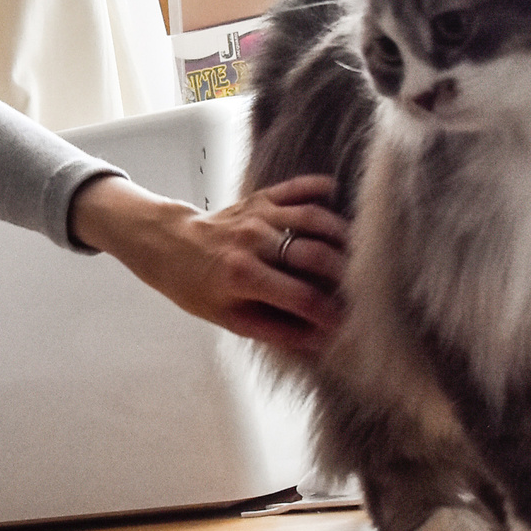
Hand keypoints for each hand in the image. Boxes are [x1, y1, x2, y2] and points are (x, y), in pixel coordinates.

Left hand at [68, 172, 350, 352]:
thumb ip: (274, 329)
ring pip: (315, 219)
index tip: (350, 323)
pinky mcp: (261, 197)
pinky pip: (299, 188)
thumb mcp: (228, 318)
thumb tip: (319, 341)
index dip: (330, 313)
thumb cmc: (196, 286)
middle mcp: (253, 241)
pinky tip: (340, 203)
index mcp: (242, 276)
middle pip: (315, 256)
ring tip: (359, 255)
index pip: (301, 297)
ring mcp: (258, 215)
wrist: (167, 242)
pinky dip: (323, 192)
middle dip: (345, 276)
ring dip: (343, 237)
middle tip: (364, 289)